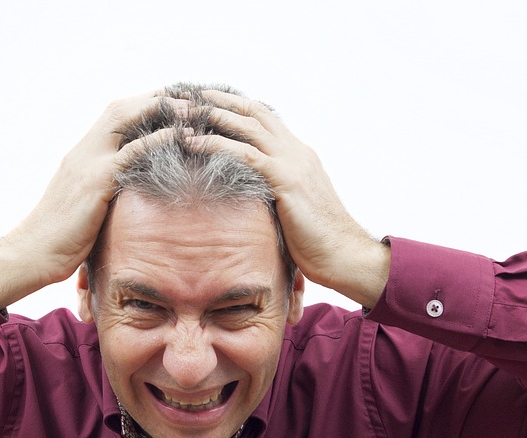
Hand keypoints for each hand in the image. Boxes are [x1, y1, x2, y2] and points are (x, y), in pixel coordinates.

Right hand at [0, 92, 183, 307]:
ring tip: (191, 109)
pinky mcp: (95, 181)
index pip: (113, 116)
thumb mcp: (86, 206)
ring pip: (125, 119)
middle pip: (120, 108)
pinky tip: (181, 137)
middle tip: (188, 95)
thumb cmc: (61, 239)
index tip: (172, 102)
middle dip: (155, 98)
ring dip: (160, 110)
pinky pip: (131, 153)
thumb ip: (105, 191)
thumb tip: (131, 194)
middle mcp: (83, 151)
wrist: (34, 253)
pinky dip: (158, 140)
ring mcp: (88, 163)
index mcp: (81, 154)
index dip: (142, 105)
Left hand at [181, 89, 389, 307]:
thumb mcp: (293, 208)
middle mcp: (297, 152)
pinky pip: (245, 155)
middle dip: (220, 100)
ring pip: (248, 126)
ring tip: (183, 112)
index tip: (208, 100)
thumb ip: (275, 192)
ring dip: (213, 115)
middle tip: (189, 94)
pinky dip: (215, 144)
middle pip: (254, 113)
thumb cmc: (318, 242)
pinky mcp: (286, 180)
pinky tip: (192, 143)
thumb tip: (249, 196)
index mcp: (299, 155)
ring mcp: (293, 163)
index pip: (265, 119)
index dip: (236, 107)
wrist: (343, 255)